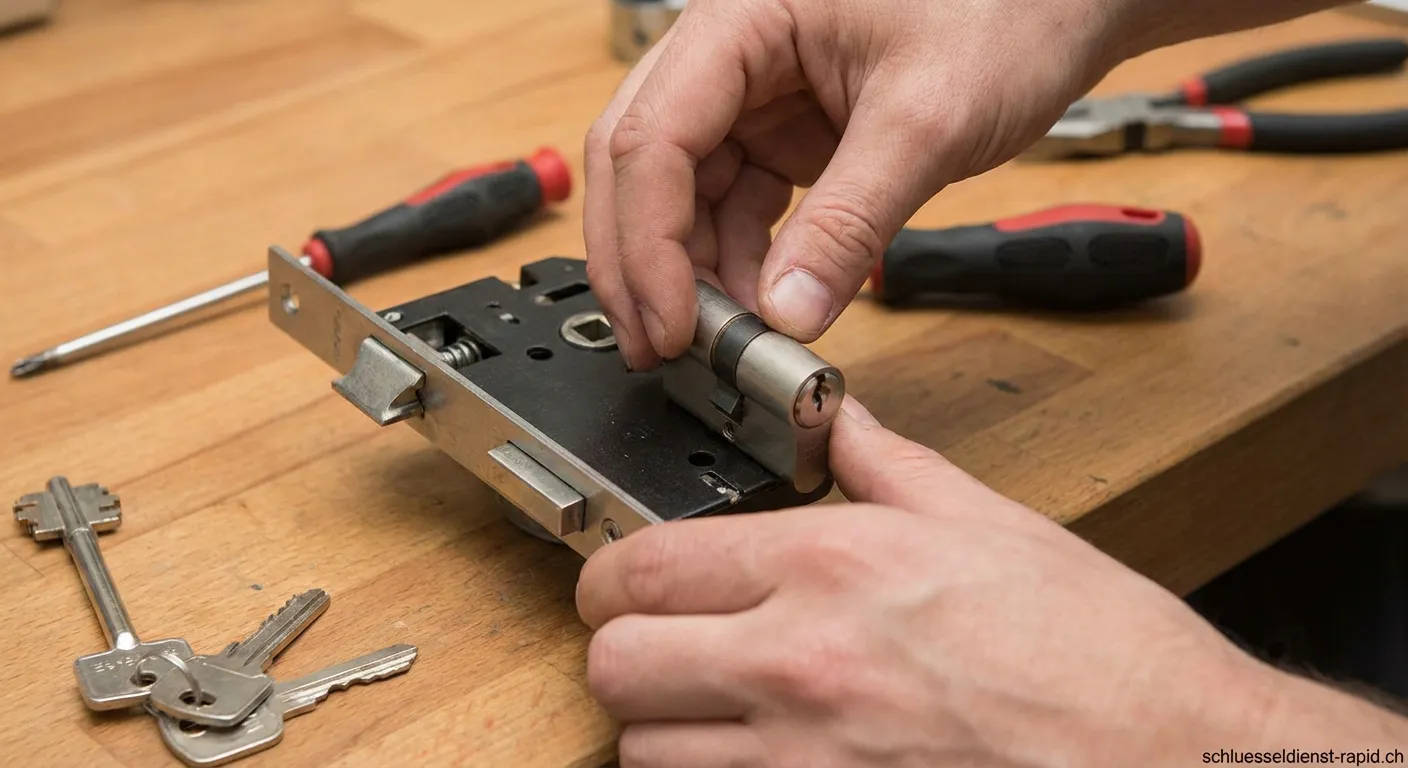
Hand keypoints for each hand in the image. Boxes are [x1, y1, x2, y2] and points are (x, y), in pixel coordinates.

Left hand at [576, 399, 1282, 765]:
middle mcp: (803, 665)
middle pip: (617, 663)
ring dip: (663, 728)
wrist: (1172, 762)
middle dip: (624, 649)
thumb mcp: (991, 526)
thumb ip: (889, 468)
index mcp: (836, 568)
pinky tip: (756, 756)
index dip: (610, 573)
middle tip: (658, 643)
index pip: (646, 565)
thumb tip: (843, 426)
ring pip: (644, 752)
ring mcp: (805, 762)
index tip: (620, 579)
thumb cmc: (1102, 657)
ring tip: (710, 708)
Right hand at [583, 0, 1141, 369]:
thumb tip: (788, 314)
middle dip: (642, 262)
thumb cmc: (1007, 11)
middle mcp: (729, 54)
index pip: (651, 135)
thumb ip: (851, 220)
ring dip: (690, 272)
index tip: (671, 323)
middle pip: (640, 164)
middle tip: (660, 348)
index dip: (648, 241)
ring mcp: (751, 95)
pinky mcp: (781, 134)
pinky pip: (733, 206)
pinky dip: (738, 263)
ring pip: (679, 194)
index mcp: (742, 18)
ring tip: (721, 341)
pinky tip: (759, 308)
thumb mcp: (927, 120)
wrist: (1061, 4)